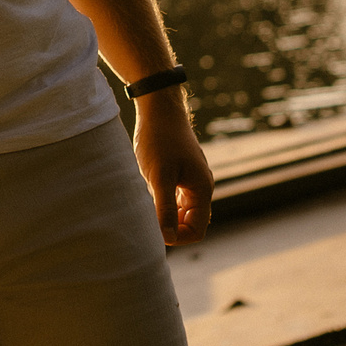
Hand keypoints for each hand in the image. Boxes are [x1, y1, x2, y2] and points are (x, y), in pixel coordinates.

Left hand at [132, 91, 212, 245]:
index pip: (197, 230)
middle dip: (170, 228)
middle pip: (190, 223)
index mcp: (202, 190)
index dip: (177, 237)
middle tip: (145, 219)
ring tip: (144, 206)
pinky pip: (175, 200)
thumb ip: (165, 208)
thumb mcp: (160, 176)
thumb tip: (168, 238)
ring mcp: (191, 181)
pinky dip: (162, 204)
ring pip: (181, 212)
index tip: (154, 230)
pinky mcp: (179, 174)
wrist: (159, 108)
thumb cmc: (160, 138)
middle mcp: (200, 188)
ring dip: (165, 216)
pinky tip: (145, 196)